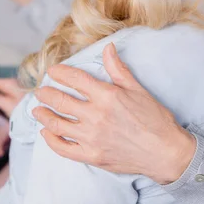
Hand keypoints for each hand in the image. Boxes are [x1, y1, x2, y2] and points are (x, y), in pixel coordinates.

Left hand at [32, 44, 196, 184]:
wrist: (166, 152)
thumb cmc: (155, 119)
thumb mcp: (138, 89)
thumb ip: (118, 69)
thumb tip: (108, 48)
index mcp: (106, 96)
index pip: (74, 79)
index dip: (60, 73)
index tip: (52, 71)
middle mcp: (95, 115)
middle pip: (60, 101)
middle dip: (45, 94)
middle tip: (39, 91)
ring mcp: (91, 137)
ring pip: (56, 124)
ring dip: (43, 115)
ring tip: (37, 110)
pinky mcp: (91, 155)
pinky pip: (63, 148)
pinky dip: (51, 140)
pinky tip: (46, 133)